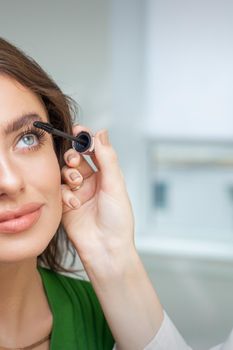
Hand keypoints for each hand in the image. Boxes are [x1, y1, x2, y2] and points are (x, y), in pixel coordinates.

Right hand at [61, 124, 134, 271]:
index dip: (85, 140)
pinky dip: (66, 194)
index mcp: (106, 175)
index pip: (93, 151)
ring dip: (69, 174)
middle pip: (76, 159)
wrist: (107, 248)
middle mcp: (91, 182)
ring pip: (65, 173)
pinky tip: (75, 204)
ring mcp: (77, 193)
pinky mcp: (66, 205)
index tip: (78, 131)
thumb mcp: (115, 185)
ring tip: (77, 183)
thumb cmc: (117, 220)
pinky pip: (60, 191)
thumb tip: (101, 133)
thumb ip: (107, 158)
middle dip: (73, 155)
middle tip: (75, 160)